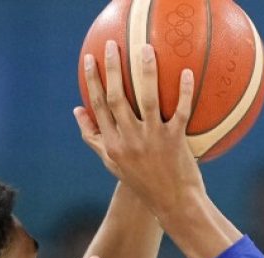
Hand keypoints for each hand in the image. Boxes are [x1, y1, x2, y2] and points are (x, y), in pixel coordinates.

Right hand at [75, 41, 203, 220]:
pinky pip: (181, 112)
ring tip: (146, 49)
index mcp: (113, 145)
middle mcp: (130, 141)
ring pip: (147, 99)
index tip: (91, 58)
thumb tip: (77, 110)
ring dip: (146, 72)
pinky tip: (186, 73)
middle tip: (113, 46)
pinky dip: (184, 92)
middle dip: (112, 69)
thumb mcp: (114, 164)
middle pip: (116, 98)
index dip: (93, 81)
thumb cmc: (144, 183)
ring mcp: (153, 140)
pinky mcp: (175, 142)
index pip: (99, 106)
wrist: (174, 205)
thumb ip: (94, 137)